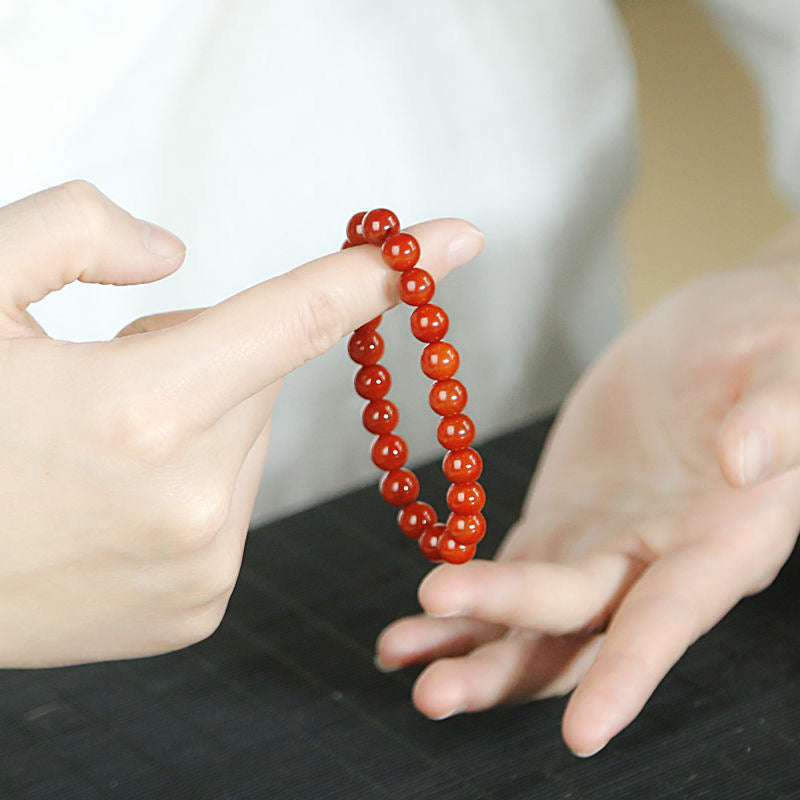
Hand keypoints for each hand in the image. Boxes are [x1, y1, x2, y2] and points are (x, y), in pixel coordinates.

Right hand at [0, 181, 482, 666]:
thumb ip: (73, 234)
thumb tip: (176, 253)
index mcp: (140, 409)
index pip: (300, 316)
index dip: (384, 270)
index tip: (459, 237)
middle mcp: (190, 500)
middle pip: (259, 381)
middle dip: (201, 363)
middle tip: (106, 385)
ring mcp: (200, 566)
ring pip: (245, 445)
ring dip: (193, 425)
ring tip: (95, 451)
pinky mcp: (197, 608)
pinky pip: (228, 508)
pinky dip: (188, 486)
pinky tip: (109, 502)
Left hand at [377, 227, 799, 755]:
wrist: (716, 328)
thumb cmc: (771, 341)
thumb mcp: (787, 364)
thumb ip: (775, 415)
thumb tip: (744, 461)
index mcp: (724, 543)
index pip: (671, 618)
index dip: (629, 675)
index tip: (584, 733)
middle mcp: (659, 563)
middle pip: (576, 633)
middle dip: (507, 662)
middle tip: (434, 690)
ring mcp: (603, 545)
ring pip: (531, 619)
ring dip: (467, 644)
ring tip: (396, 657)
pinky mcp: (562, 518)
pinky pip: (506, 569)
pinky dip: (461, 598)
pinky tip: (409, 624)